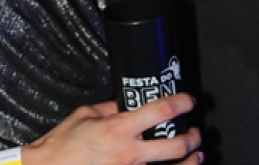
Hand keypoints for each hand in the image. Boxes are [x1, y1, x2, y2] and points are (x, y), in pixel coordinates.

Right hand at [26, 94, 201, 164]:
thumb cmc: (62, 145)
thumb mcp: (86, 114)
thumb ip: (110, 107)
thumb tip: (126, 103)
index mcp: (119, 128)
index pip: (160, 111)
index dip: (180, 102)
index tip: (187, 100)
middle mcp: (128, 152)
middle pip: (176, 145)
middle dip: (192, 137)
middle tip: (195, 131)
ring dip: (190, 162)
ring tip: (195, 155)